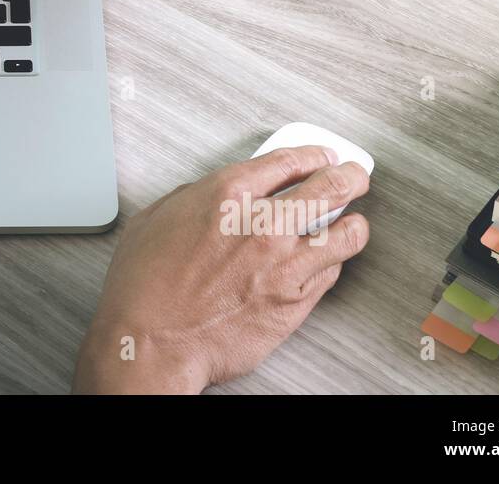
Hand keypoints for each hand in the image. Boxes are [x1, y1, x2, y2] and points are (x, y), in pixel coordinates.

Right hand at [74, 146, 369, 392]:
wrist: (151, 342)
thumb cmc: (144, 286)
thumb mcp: (154, 219)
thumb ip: (191, 198)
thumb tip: (213, 194)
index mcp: (226, 194)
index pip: (288, 161)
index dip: (313, 155)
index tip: (321, 157)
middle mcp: (262, 223)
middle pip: (329, 186)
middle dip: (349, 178)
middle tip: (354, 177)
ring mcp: (284, 263)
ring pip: (345, 232)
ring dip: (353, 222)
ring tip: (354, 220)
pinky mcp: (294, 300)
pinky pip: (332, 272)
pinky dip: (334, 261)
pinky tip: (329, 259)